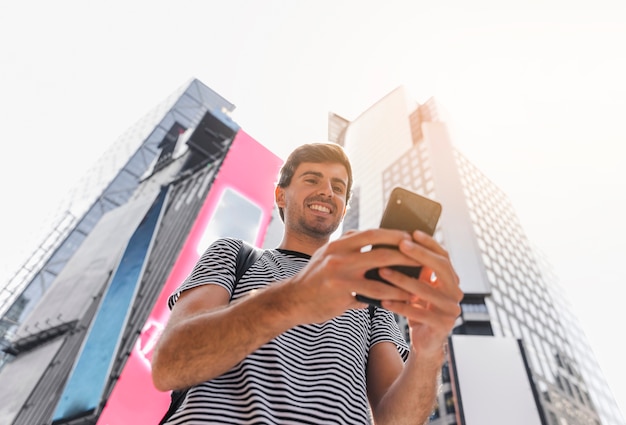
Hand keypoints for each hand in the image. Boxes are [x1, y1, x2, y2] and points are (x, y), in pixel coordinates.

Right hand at [286, 229, 421, 323]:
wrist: (291, 300)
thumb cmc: (314, 278)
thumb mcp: (327, 255)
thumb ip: (347, 247)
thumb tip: (373, 241)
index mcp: (338, 245)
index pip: (371, 234)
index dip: (393, 235)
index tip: (410, 237)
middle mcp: (339, 257)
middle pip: (380, 252)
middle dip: (405, 254)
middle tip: (422, 257)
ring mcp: (340, 276)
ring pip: (381, 276)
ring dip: (403, 279)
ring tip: (418, 282)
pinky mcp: (342, 295)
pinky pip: (373, 296)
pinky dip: (391, 296)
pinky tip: (403, 299)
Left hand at [378, 230, 462, 356]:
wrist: (425, 342)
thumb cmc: (419, 309)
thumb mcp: (419, 287)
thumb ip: (416, 270)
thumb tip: (397, 244)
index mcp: (451, 280)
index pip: (443, 256)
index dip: (429, 244)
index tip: (412, 233)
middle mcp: (456, 292)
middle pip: (442, 268)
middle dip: (420, 254)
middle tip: (401, 245)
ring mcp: (452, 310)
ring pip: (426, 291)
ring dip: (402, 280)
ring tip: (382, 271)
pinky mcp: (442, 325)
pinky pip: (418, 313)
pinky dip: (400, 305)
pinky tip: (384, 300)